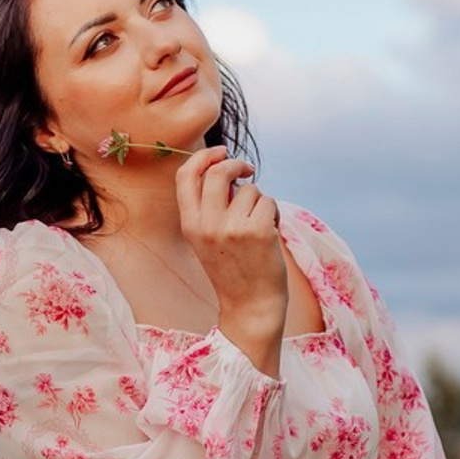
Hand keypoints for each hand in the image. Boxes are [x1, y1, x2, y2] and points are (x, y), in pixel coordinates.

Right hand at [175, 147, 286, 374]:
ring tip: (258, 226)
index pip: (186, 175)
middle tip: (248, 169)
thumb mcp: (205, 238)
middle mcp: (207, 224)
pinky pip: (268, 202)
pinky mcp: (258, 231)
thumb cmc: (232, 268)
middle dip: (236, 163)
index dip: (203, 156)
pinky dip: (273, 214)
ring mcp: (232, 227)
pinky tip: (270, 235)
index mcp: (189, 224)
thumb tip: (225, 167)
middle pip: (219, 171)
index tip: (220, 152)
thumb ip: (208, 206)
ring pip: (249, 190)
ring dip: (259, 201)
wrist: (251, 306)